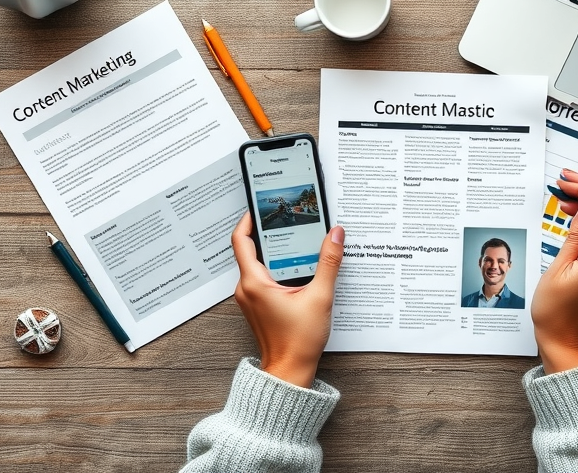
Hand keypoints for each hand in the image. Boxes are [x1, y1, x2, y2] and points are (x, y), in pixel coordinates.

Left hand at [231, 212, 344, 387]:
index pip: (241, 241)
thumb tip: (335, 235)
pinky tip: (297, 267)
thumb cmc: (298, 341)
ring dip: (274, 251)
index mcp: (254, 282)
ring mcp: (250, 298)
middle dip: (268, 232)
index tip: (260, 206)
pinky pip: (262, 278)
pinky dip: (276, 267)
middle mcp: (246, 288)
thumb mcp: (320, 297)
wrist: (289, 371)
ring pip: (256, 264)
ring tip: (295, 239)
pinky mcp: (257, 305)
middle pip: (250, 249)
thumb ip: (329, 262)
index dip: (248, 219)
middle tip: (285, 217)